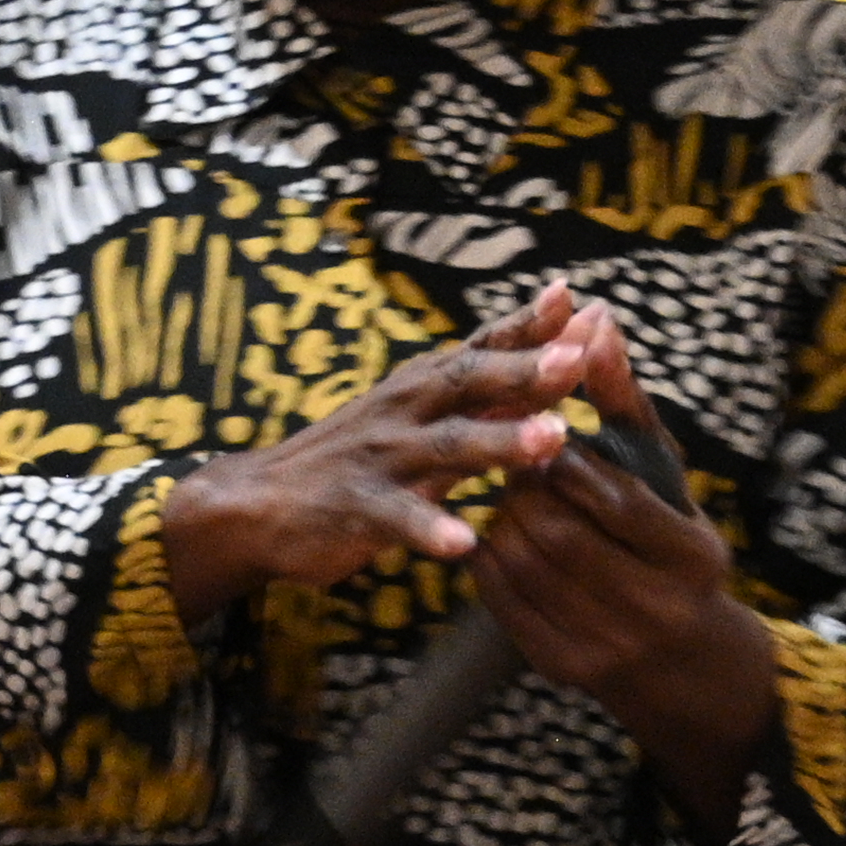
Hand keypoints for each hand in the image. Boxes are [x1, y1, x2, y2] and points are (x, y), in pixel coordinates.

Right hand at [167, 290, 632, 610]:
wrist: (260, 502)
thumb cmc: (362, 456)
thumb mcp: (423, 416)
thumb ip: (488, 392)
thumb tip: (561, 353)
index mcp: (428, 384)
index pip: (487, 344)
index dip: (534, 324)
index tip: (586, 302)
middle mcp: (408, 407)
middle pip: (473, 380)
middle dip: (528, 368)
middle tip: (580, 358)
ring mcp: (383, 456)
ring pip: (449, 446)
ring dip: (502, 441)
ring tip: (552, 439)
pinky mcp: (358, 506)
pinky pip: (398, 518)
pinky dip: (429, 530)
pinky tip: (463, 543)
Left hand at [449, 303, 782, 792]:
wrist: (681, 659)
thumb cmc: (670, 541)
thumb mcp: (661, 472)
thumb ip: (622, 398)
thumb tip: (595, 318)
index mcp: (691, 556)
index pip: (615, 498)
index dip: (569, 461)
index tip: (548, 436)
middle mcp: (655, 608)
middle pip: (558, 532)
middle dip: (525, 487)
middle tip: (514, 459)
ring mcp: (606, 644)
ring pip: (523, 562)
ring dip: (501, 516)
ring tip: (510, 494)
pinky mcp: (562, 665)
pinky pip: (503, 600)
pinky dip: (488, 556)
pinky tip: (497, 534)